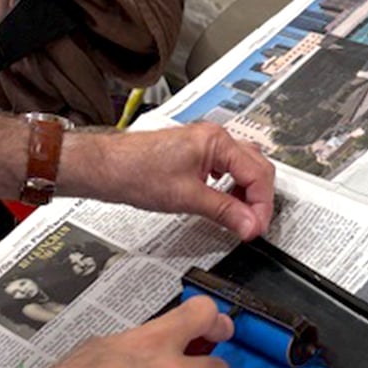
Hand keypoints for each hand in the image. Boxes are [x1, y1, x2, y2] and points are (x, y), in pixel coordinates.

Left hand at [68, 122, 275, 239]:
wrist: (107, 168)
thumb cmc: (136, 172)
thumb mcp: (187, 198)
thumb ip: (224, 212)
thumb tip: (250, 225)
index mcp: (217, 141)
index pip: (257, 175)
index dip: (261, 206)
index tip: (256, 229)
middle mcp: (215, 138)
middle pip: (258, 168)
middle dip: (259, 199)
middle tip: (253, 226)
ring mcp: (207, 145)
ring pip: (245, 169)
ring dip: (248, 194)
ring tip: (241, 218)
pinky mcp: (198, 154)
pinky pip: (229, 170)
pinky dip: (234, 189)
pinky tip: (227, 205)